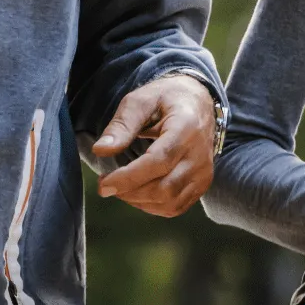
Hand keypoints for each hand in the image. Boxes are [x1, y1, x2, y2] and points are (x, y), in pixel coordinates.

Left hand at [94, 75, 215, 216]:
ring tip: (120, 186)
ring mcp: (204, 172)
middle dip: (129, 192)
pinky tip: (137, 192)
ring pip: (169, 202)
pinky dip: (152, 206)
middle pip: (164, 188)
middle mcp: (200, 154)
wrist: (198, 102)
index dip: (129, 177)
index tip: (103, 184)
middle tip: (105, 184)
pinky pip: (176, 206)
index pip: (159, 161)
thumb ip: (122, 125)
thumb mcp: (141, 100)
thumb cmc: (166, 98)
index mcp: (186, 128)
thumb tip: (100, 150)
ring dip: (138, 201)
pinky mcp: (202, 184)